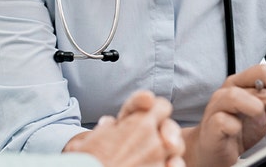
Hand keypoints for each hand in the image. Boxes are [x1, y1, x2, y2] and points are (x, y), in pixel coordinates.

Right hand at [64, 90, 184, 166]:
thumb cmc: (88, 160)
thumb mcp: (89, 138)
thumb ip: (105, 128)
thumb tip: (109, 124)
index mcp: (137, 124)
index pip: (161, 106)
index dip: (155, 108)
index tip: (148, 113)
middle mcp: (153, 140)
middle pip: (171, 128)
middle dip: (165, 131)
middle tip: (153, 138)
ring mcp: (159, 160)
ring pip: (177, 148)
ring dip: (169, 150)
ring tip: (155, 154)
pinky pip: (175, 166)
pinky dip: (171, 165)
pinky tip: (163, 166)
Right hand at [182, 64, 265, 166]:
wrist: (215, 150)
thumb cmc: (238, 128)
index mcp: (241, 83)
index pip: (264, 72)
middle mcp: (228, 90)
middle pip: (257, 82)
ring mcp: (217, 106)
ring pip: (235, 96)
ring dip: (255, 109)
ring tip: (263, 122)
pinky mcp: (210, 125)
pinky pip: (224, 121)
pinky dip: (235, 127)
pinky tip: (239, 131)